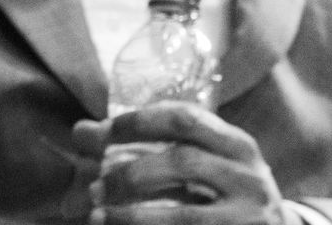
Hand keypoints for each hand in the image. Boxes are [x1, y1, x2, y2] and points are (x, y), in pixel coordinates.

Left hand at [73, 104, 288, 223]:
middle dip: (131, 173)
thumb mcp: (200, 161)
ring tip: (98, 216)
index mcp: (237, 144)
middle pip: (183, 162)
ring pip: (185, 217)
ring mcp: (251, 218)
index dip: (138, 121)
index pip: (185, 117)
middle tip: (95, 187)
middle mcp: (250, 177)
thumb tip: (81, 133)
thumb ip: (146, 145)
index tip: (103, 133)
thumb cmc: (224, 190)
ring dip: (133, 217)